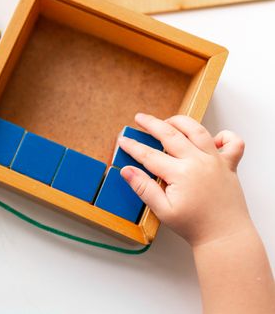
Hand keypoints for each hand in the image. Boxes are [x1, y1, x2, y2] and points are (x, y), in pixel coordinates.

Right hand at [119, 113, 250, 245]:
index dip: (133, 146)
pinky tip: (212, 139)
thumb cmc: (195, 226)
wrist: (224, 236)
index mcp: (180, 173)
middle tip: (140, 118)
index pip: (149, 155)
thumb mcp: (163, 210)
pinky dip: (224, 136)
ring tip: (168, 121)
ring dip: (181, 122)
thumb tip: (126, 171)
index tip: (123, 140)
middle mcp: (198, 162)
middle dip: (152, 124)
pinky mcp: (229, 165)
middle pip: (171, 134)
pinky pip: (233, 143)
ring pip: (197, 131)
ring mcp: (215, 161)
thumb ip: (144, 188)